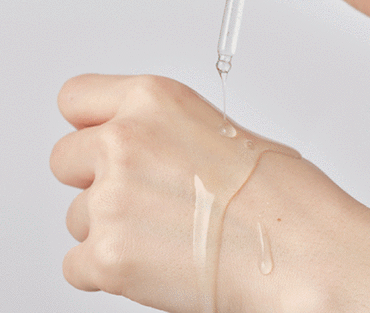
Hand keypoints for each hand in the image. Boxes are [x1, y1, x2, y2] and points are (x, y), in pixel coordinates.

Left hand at [50, 75, 369, 311]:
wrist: (305, 255)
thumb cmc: (284, 199)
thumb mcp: (220, 132)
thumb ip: (162, 131)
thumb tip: (140, 147)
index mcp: (150, 100)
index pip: (74, 98)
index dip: (88, 126)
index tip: (97, 140)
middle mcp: (122, 141)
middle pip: (64, 158)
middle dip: (94, 181)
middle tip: (138, 201)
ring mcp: (110, 199)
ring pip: (75, 216)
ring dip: (108, 230)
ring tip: (164, 238)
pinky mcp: (107, 255)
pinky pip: (76, 266)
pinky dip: (106, 272)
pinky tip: (153, 267)